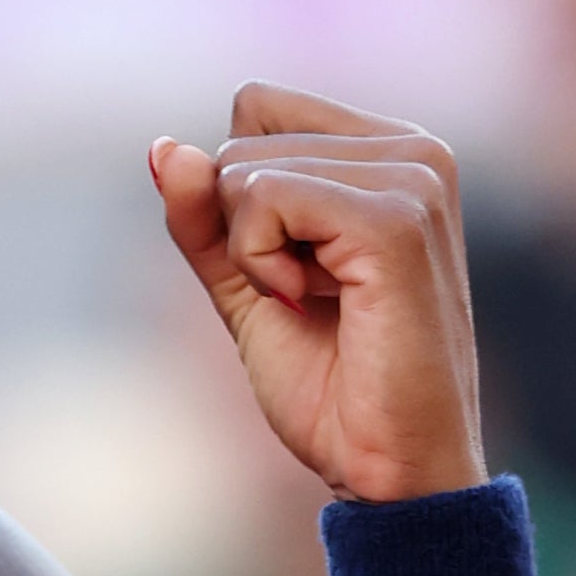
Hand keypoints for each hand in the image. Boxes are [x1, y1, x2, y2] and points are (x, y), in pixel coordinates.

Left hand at [150, 82, 484, 502]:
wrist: (384, 469)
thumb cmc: (331, 387)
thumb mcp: (244, 282)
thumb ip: (202, 215)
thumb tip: (161, 146)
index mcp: (390, 153)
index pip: (256, 106)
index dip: (237, 192)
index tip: (292, 265)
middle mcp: (415, 150)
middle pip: (243, 137)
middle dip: (242, 229)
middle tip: (310, 298)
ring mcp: (414, 178)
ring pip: (245, 169)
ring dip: (251, 253)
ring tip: (321, 304)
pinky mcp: (396, 220)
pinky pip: (264, 198)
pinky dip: (259, 262)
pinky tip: (311, 303)